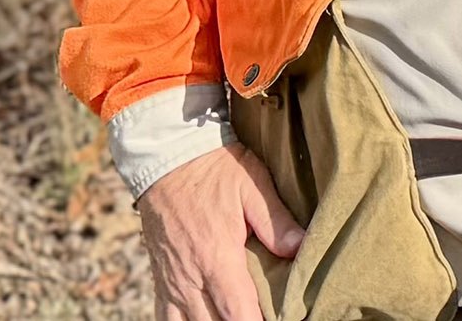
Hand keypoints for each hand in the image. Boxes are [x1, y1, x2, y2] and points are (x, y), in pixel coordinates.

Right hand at [138, 142, 303, 320]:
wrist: (167, 157)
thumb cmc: (214, 168)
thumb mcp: (252, 184)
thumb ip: (276, 221)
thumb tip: (301, 248)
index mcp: (217, 257)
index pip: (238, 314)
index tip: (281, 319)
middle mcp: (190, 278)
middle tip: (265, 314)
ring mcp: (172, 283)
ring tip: (236, 314)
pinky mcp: (160, 281)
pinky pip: (166, 320)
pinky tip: (206, 319)